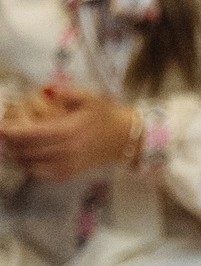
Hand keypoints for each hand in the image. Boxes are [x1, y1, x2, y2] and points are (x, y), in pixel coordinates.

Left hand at [0, 87, 136, 180]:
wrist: (123, 138)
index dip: (11, 131)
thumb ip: (67, 93)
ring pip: (28, 162)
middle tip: (3, 134)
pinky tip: (24, 155)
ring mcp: (66, 165)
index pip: (31, 133)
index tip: (1, 127)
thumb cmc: (103, 116)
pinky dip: (26, 164)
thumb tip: (47, 92)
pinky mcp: (66, 174)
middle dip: (9, 142)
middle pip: (26, 149)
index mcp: (69, 130)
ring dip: (15, 153)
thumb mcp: (89, 98)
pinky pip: (37, 173)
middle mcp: (66, 150)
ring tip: (9, 144)